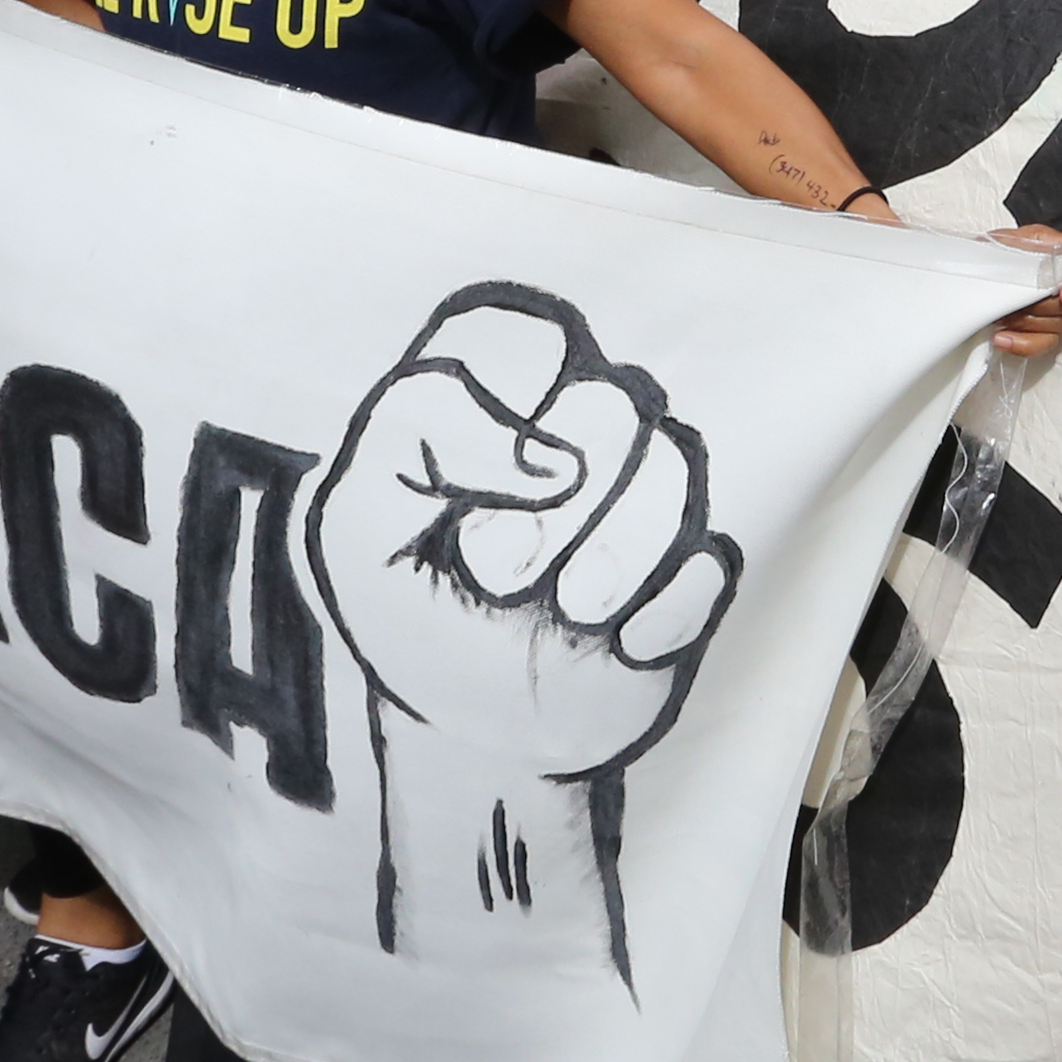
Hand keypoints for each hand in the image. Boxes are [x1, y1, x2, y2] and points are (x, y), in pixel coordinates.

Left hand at [311, 287, 741, 961]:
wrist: (464, 728)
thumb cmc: (402, 604)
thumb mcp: (355, 520)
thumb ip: (422, 435)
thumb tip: (557, 462)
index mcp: (498, 387)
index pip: (528, 333)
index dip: (502, 410)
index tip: (452, 492)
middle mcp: (583, 421)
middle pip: (614, 405)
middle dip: (545, 515)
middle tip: (494, 575)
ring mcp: (649, 493)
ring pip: (673, 475)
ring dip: (602, 567)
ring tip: (559, 614)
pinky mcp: (692, 568)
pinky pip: (706, 565)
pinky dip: (652, 621)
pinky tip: (614, 645)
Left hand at [980, 224, 1061, 354]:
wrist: (969, 273)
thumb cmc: (987, 253)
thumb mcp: (1007, 239)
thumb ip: (1034, 242)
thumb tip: (1060, 250)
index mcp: (1058, 252)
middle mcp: (1061, 280)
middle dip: (1044, 305)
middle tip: (1017, 302)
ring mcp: (1053, 307)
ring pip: (1060, 325)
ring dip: (1028, 323)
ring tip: (1001, 316)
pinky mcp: (1039, 330)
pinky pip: (1042, 344)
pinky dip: (1022, 344)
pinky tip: (1001, 338)